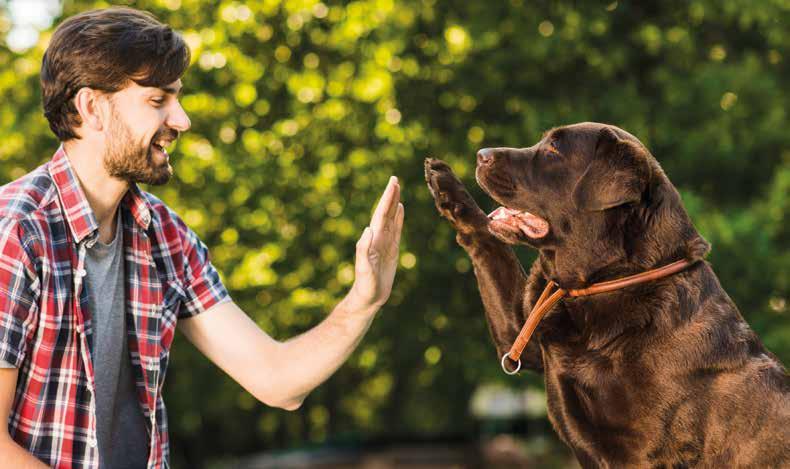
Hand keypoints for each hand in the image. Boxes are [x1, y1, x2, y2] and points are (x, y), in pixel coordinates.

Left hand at [347, 176, 403, 312]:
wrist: (368, 298)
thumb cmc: (365, 285)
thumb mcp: (364, 269)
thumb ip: (364, 249)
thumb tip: (368, 229)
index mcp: (373, 239)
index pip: (381, 214)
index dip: (387, 199)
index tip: (392, 183)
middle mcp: (378, 238)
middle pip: (385, 212)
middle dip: (390, 196)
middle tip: (394, 179)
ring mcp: (384, 243)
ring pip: (391, 218)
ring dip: (394, 203)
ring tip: (397, 189)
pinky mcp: (391, 250)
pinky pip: (396, 230)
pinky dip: (398, 218)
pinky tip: (400, 209)